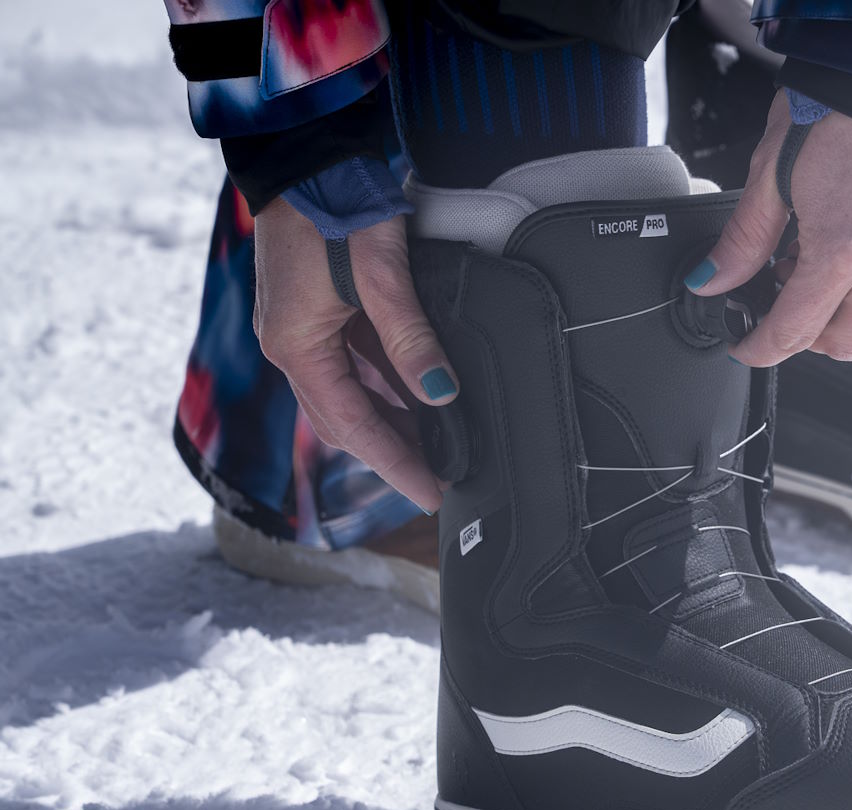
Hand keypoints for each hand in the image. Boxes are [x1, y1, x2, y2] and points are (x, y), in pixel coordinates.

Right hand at [252, 199, 455, 511]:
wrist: (305, 152)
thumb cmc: (336, 203)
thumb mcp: (380, 274)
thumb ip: (410, 338)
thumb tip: (441, 393)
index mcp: (296, 345)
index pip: (354, 426)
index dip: (396, 464)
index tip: (432, 494)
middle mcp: (289, 345)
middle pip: (345, 421)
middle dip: (392, 454)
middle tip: (439, 480)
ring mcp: (298, 328)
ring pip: (347, 396)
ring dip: (388, 423)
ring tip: (435, 446)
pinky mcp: (312, 311)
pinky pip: (348, 366)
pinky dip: (382, 388)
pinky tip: (416, 395)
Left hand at [687, 91, 851, 366]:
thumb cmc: (838, 106)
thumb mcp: (772, 172)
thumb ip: (744, 240)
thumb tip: (713, 280)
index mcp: (846, 246)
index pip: (796, 332)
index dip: (762, 347)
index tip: (748, 345)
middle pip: (845, 344)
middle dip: (808, 336)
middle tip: (783, 299)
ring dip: (843, 308)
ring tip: (819, 258)